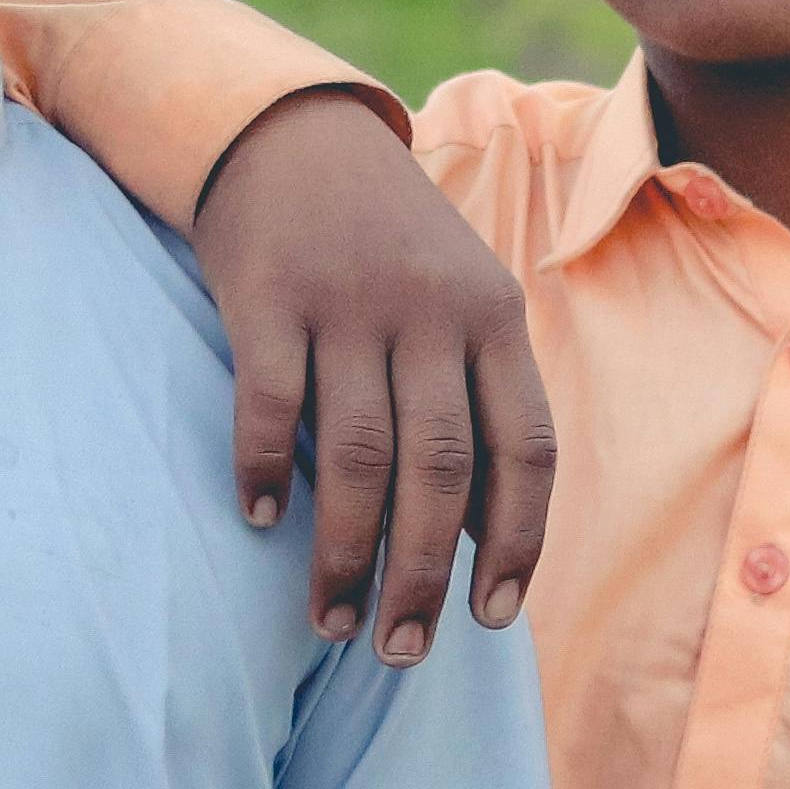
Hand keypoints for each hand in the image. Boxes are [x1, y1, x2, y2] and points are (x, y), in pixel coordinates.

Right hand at [193, 88, 553, 662]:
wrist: (294, 134)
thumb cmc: (388, 243)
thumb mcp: (460, 297)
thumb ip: (477, 399)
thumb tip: (480, 536)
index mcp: (493, 318)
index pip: (527, 449)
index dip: (517, 543)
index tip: (493, 619)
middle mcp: (430, 312)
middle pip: (442, 471)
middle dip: (423, 576)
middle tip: (400, 654)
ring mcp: (349, 302)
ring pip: (360, 456)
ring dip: (345, 554)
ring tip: (333, 623)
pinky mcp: (269, 295)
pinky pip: (273, 405)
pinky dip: (270, 472)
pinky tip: (263, 522)